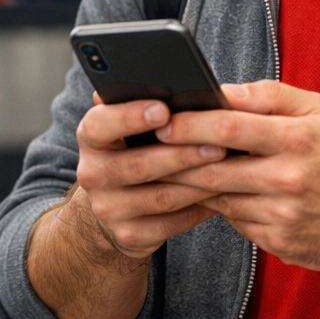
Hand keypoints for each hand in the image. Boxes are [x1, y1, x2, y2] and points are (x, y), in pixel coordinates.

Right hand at [72, 96, 224, 259]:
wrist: (112, 210)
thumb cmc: (131, 152)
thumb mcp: (125, 127)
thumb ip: (140, 105)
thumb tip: (175, 82)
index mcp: (91, 138)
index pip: (100, 124)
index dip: (130, 117)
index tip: (163, 109)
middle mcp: (92, 174)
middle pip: (139, 164)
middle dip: (181, 153)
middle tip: (218, 142)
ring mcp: (109, 209)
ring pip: (161, 195)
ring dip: (199, 181)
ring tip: (229, 166)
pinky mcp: (129, 236)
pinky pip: (172, 222)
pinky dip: (200, 207)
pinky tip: (223, 192)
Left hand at [158, 80, 319, 271]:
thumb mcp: (317, 110)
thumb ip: (268, 96)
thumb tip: (221, 91)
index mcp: (297, 138)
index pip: (229, 127)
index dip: (189, 124)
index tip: (162, 119)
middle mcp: (289, 179)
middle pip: (214, 168)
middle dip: (176, 159)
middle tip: (151, 148)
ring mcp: (283, 216)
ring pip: (220, 198)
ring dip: (194, 184)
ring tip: (173, 169)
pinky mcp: (279, 243)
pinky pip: (235, 222)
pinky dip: (223, 206)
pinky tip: (216, 194)